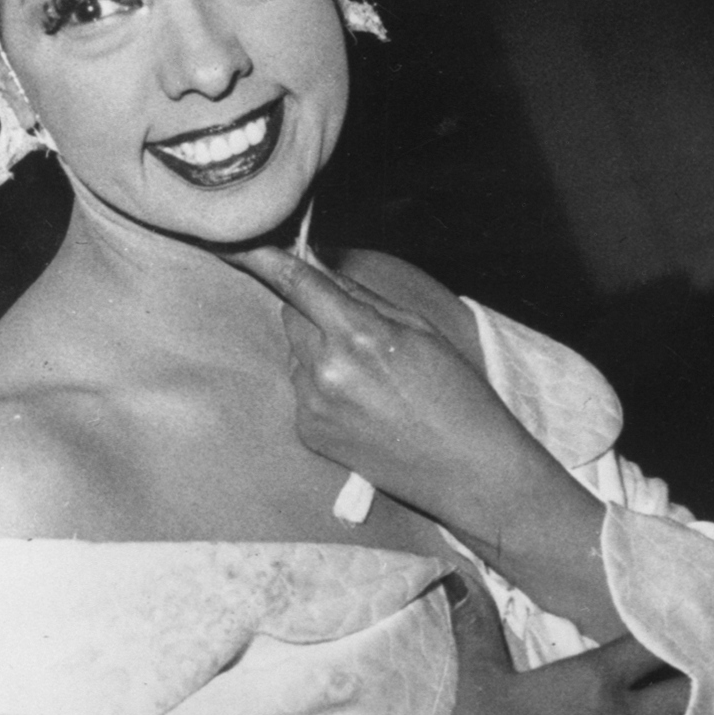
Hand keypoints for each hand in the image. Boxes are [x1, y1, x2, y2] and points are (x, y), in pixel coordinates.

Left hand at [235, 246, 621, 631]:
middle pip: (293, 317)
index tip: (245, 244)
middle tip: (360, 334)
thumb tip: (323, 269)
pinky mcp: (308, 432)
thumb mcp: (420, 330)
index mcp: (358, 335)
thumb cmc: (456, 394)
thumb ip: (363, 297)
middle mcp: (326, 369)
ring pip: (297, 355)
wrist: (468, 470)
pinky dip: (321, 389)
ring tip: (371, 381)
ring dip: (319, 353)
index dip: (268, 259)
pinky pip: (302, 390)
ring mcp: (312, 404)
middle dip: (315, 314)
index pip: (298, 284)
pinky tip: (362, 407)